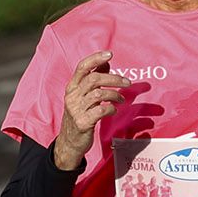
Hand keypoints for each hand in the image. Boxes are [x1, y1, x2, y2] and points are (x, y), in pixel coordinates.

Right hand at [55, 50, 129, 169]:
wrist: (69, 142)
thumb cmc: (80, 115)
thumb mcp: (83, 96)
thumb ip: (93, 80)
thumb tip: (106, 63)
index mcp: (72, 87)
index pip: (82, 67)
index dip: (95, 59)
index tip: (110, 54)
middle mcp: (72, 96)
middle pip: (94, 79)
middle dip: (114, 78)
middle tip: (128, 83)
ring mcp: (76, 109)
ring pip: (99, 94)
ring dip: (115, 94)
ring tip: (121, 100)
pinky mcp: (83, 122)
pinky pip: (101, 110)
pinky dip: (111, 108)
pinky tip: (114, 109)